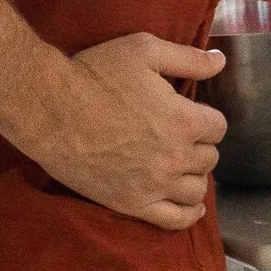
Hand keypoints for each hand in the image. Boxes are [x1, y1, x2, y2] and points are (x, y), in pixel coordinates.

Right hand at [0, 0, 227, 231]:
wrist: (50, 109)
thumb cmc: (96, 74)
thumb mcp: (145, 50)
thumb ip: (188, 59)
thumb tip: (221, 62)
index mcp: (184, 120)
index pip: (218, 127)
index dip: (205, 118)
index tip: (189, 114)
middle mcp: (176, 157)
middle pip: (209, 158)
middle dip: (198, 145)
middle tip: (178, 136)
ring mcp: (155, 185)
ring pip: (197, 190)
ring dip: (193, 175)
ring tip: (179, 166)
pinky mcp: (132, 204)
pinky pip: (174, 219)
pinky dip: (187, 214)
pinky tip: (189, 206)